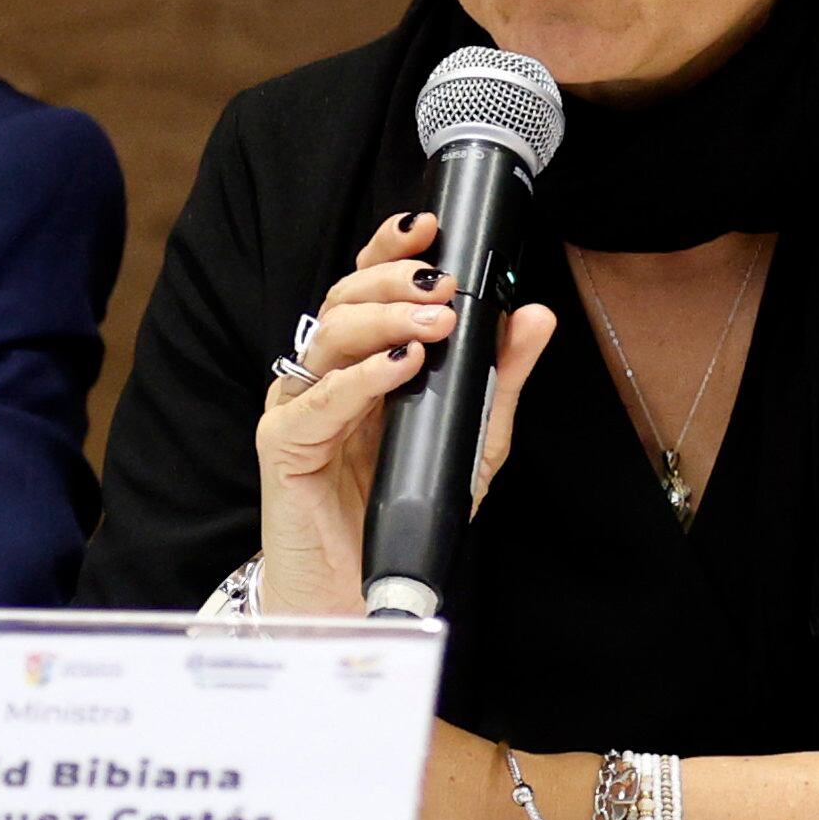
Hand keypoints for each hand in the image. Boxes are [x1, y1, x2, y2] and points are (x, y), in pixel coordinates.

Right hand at [253, 211, 553, 618]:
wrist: (362, 592)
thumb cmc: (407, 511)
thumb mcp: (472, 438)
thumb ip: (501, 378)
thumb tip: (534, 316)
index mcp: (363, 361)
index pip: (367, 285)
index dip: (391, 250)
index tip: (430, 227)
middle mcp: (326, 374)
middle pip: (344, 299)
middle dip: (395, 284)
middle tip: (444, 291)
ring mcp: (300, 406)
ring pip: (329, 336)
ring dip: (384, 322)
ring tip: (434, 328)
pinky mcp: (285, 445)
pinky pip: (317, 399)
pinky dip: (360, 378)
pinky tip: (399, 368)